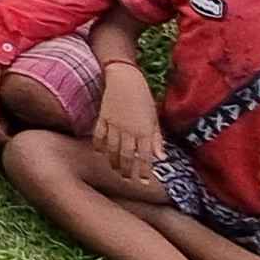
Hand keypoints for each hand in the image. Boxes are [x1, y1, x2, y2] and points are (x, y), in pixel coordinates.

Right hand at [94, 65, 162, 180]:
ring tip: (115, 170)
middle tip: (127, 180)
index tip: (142, 182)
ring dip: (113, 162)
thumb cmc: (143, 97)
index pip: (144, 156)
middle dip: (127, 171)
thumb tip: (161, 157)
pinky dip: (98, 146)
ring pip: (112, 149)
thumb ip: (157, 139)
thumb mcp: (154, 117)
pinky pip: (99, 136)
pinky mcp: (103, 118)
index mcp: (144, 130)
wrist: (125, 77)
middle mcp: (129, 130)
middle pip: (126, 156)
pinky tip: (100, 153)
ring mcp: (114, 124)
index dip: (143, 171)